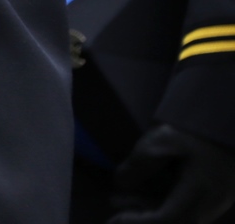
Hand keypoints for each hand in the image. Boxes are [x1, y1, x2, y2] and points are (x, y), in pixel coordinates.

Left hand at [109, 123, 234, 223]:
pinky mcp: (211, 195)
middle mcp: (210, 203)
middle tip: (114, 212)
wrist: (224, 123)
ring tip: (117, 201)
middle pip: (174, 222)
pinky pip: (184, 208)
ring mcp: (213, 201)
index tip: (118, 216)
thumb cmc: (193, 129)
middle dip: (142, 220)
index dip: (140, 222)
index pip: (168, 220)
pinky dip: (160, 205)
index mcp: (200, 192)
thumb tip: (121, 183)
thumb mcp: (160, 140)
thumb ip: (138, 164)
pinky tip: (137, 196)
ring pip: (179, 217)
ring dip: (148, 212)